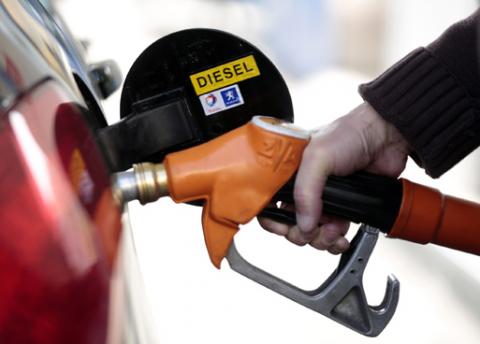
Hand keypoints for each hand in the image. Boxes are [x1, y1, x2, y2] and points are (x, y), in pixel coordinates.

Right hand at [259, 102, 409, 253]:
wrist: (386, 136)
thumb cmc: (350, 133)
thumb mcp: (317, 157)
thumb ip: (305, 192)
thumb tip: (303, 224)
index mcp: (290, 172)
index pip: (270, 201)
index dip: (272, 219)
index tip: (283, 227)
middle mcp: (304, 186)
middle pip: (290, 223)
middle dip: (300, 233)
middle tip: (311, 231)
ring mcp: (323, 199)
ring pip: (311, 232)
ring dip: (320, 239)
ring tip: (332, 232)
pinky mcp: (343, 207)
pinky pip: (332, 233)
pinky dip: (335, 240)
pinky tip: (341, 235)